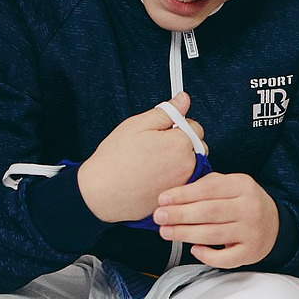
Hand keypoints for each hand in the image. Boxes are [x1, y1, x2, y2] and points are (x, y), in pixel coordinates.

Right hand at [79, 92, 209, 223]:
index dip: (178, 125)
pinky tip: (155, 177)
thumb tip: (183, 99)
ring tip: (153, 163)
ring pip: (192, 165)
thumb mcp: (137, 125)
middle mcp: (187, 165)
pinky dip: (175, 178)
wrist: (100, 193)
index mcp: (179, 143)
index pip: (195, 126)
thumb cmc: (114, 160)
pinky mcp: (176, 198)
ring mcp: (183, 183)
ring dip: (180, 161)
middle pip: (198, 146)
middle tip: (156, 146)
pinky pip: (184, 182)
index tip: (163, 130)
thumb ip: (166, 111)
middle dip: (182, 142)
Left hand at [152, 171, 278, 267]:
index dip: (183, 194)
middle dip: (180, 215)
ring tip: (166, 232)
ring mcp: (251, 231)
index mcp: (243, 185)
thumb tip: (173, 195)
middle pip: (209, 212)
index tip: (163, 199)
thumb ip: (207, 185)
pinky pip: (225, 258)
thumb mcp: (232, 185)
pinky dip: (207, 255)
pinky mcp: (250, 252)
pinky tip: (194, 249)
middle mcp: (250, 207)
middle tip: (159, 216)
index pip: (209, 188)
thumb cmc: (243, 203)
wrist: (274, 224)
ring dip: (185, 234)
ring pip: (213, 235)